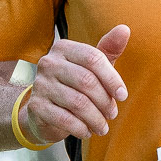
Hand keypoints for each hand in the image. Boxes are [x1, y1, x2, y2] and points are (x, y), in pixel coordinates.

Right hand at [21, 24, 130, 144]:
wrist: (43, 111)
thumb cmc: (74, 85)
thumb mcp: (93, 67)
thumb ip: (108, 50)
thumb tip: (125, 29)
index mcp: (64, 48)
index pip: (93, 58)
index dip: (112, 79)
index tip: (122, 95)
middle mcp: (49, 63)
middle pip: (87, 81)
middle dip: (105, 101)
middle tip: (112, 113)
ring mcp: (40, 84)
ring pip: (78, 103)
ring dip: (96, 118)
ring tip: (102, 126)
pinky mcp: (36, 106)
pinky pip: (65, 119)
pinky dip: (81, 128)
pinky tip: (87, 131)